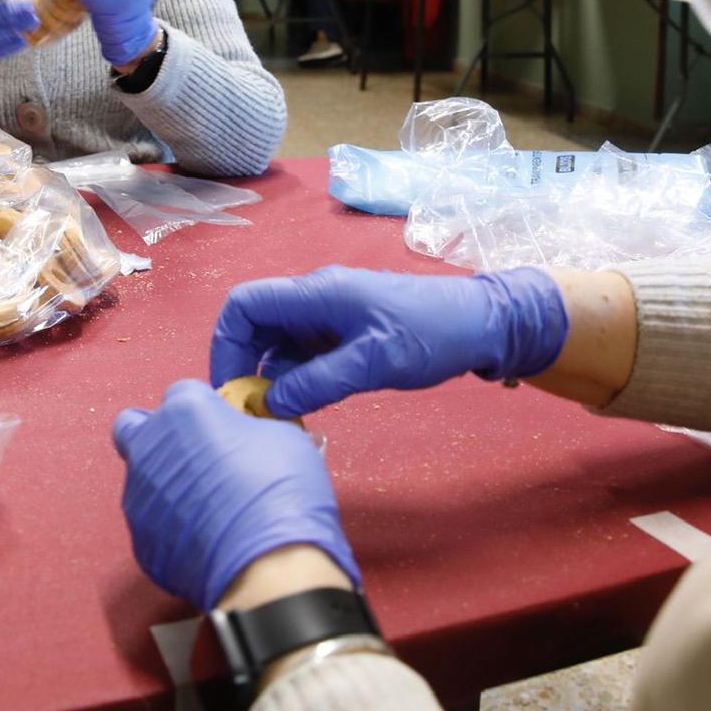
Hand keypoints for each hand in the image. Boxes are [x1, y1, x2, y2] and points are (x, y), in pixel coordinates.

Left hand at [112, 379, 359, 609]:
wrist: (268, 565)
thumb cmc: (280, 493)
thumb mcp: (283, 437)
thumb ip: (247, 429)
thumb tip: (243, 439)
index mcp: (184, 410)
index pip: (182, 392)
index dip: (205, 408)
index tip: (223, 425)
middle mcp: (150, 447)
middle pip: (135, 427)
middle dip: (159, 435)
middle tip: (196, 454)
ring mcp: (139, 497)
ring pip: (141, 479)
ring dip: (167, 484)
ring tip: (209, 507)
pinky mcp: (141, 541)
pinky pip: (152, 524)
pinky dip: (172, 527)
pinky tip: (205, 538)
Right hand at [210, 266, 568, 418]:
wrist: (482, 324)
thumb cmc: (431, 333)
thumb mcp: (375, 361)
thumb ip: (319, 382)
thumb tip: (270, 405)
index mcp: (317, 293)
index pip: (245, 305)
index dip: (227, 345)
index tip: (232, 389)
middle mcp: (317, 300)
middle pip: (257, 326)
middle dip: (248, 368)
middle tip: (254, 412)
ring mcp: (331, 317)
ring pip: (281, 345)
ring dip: (275, 379)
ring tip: (284, 417)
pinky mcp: (346, 334)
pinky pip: (306, 355)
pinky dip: (299, 380)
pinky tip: (308, 406)